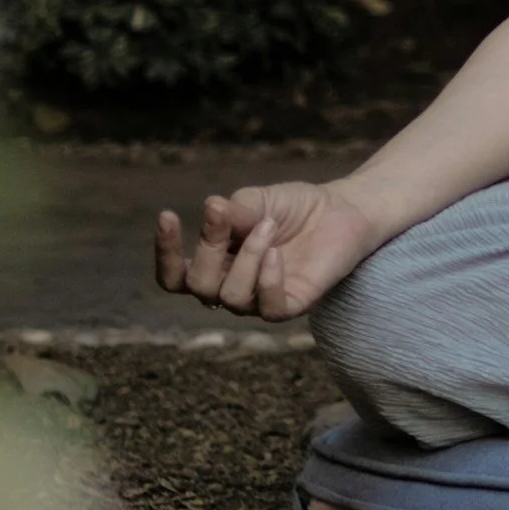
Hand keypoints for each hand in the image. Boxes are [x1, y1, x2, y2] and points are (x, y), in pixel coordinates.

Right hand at [153, 182, 379, 319]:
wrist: (343, 209)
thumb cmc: (294, 207)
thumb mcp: (257, 201)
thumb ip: (232, 212)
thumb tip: (211, 209)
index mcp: (216, 265)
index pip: (174, 277)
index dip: (165, 253)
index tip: (167, 215)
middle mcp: (233, 286)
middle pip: (198, 286)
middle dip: (209, 247)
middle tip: (228, 215)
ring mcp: (262, 299)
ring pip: (230, 296)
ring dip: (246, 257)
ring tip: (268, 226)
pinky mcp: (294, 304)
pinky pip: (269, 308)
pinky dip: (268, 280)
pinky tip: (277, 254)